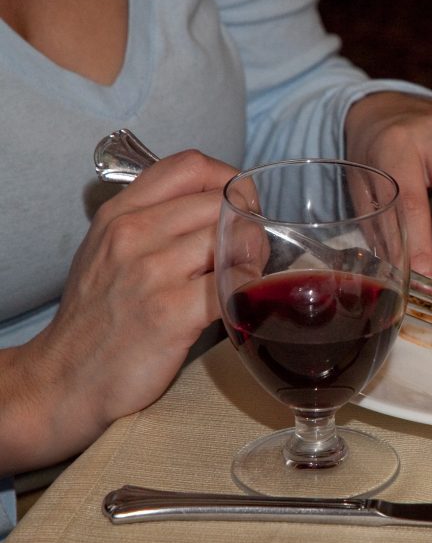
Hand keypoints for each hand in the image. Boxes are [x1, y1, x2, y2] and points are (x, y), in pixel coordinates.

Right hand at [0, 150, 238, 473]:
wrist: (66, 377)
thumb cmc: (100, 314)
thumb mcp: (111, 249)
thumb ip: (157, 220)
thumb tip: (222, 205)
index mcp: (120, 213)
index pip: (190, 165)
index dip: (229, 179)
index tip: (239, 204)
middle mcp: (133, 234)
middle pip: (221, 201)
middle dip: (249, 222)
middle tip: (250, 248)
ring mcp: (152, 272)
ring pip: (233, 237)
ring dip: (253, 255)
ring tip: (245, 274)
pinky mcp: (172, 312)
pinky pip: (233, 282)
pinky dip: (248, 287)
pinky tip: (241, 298)